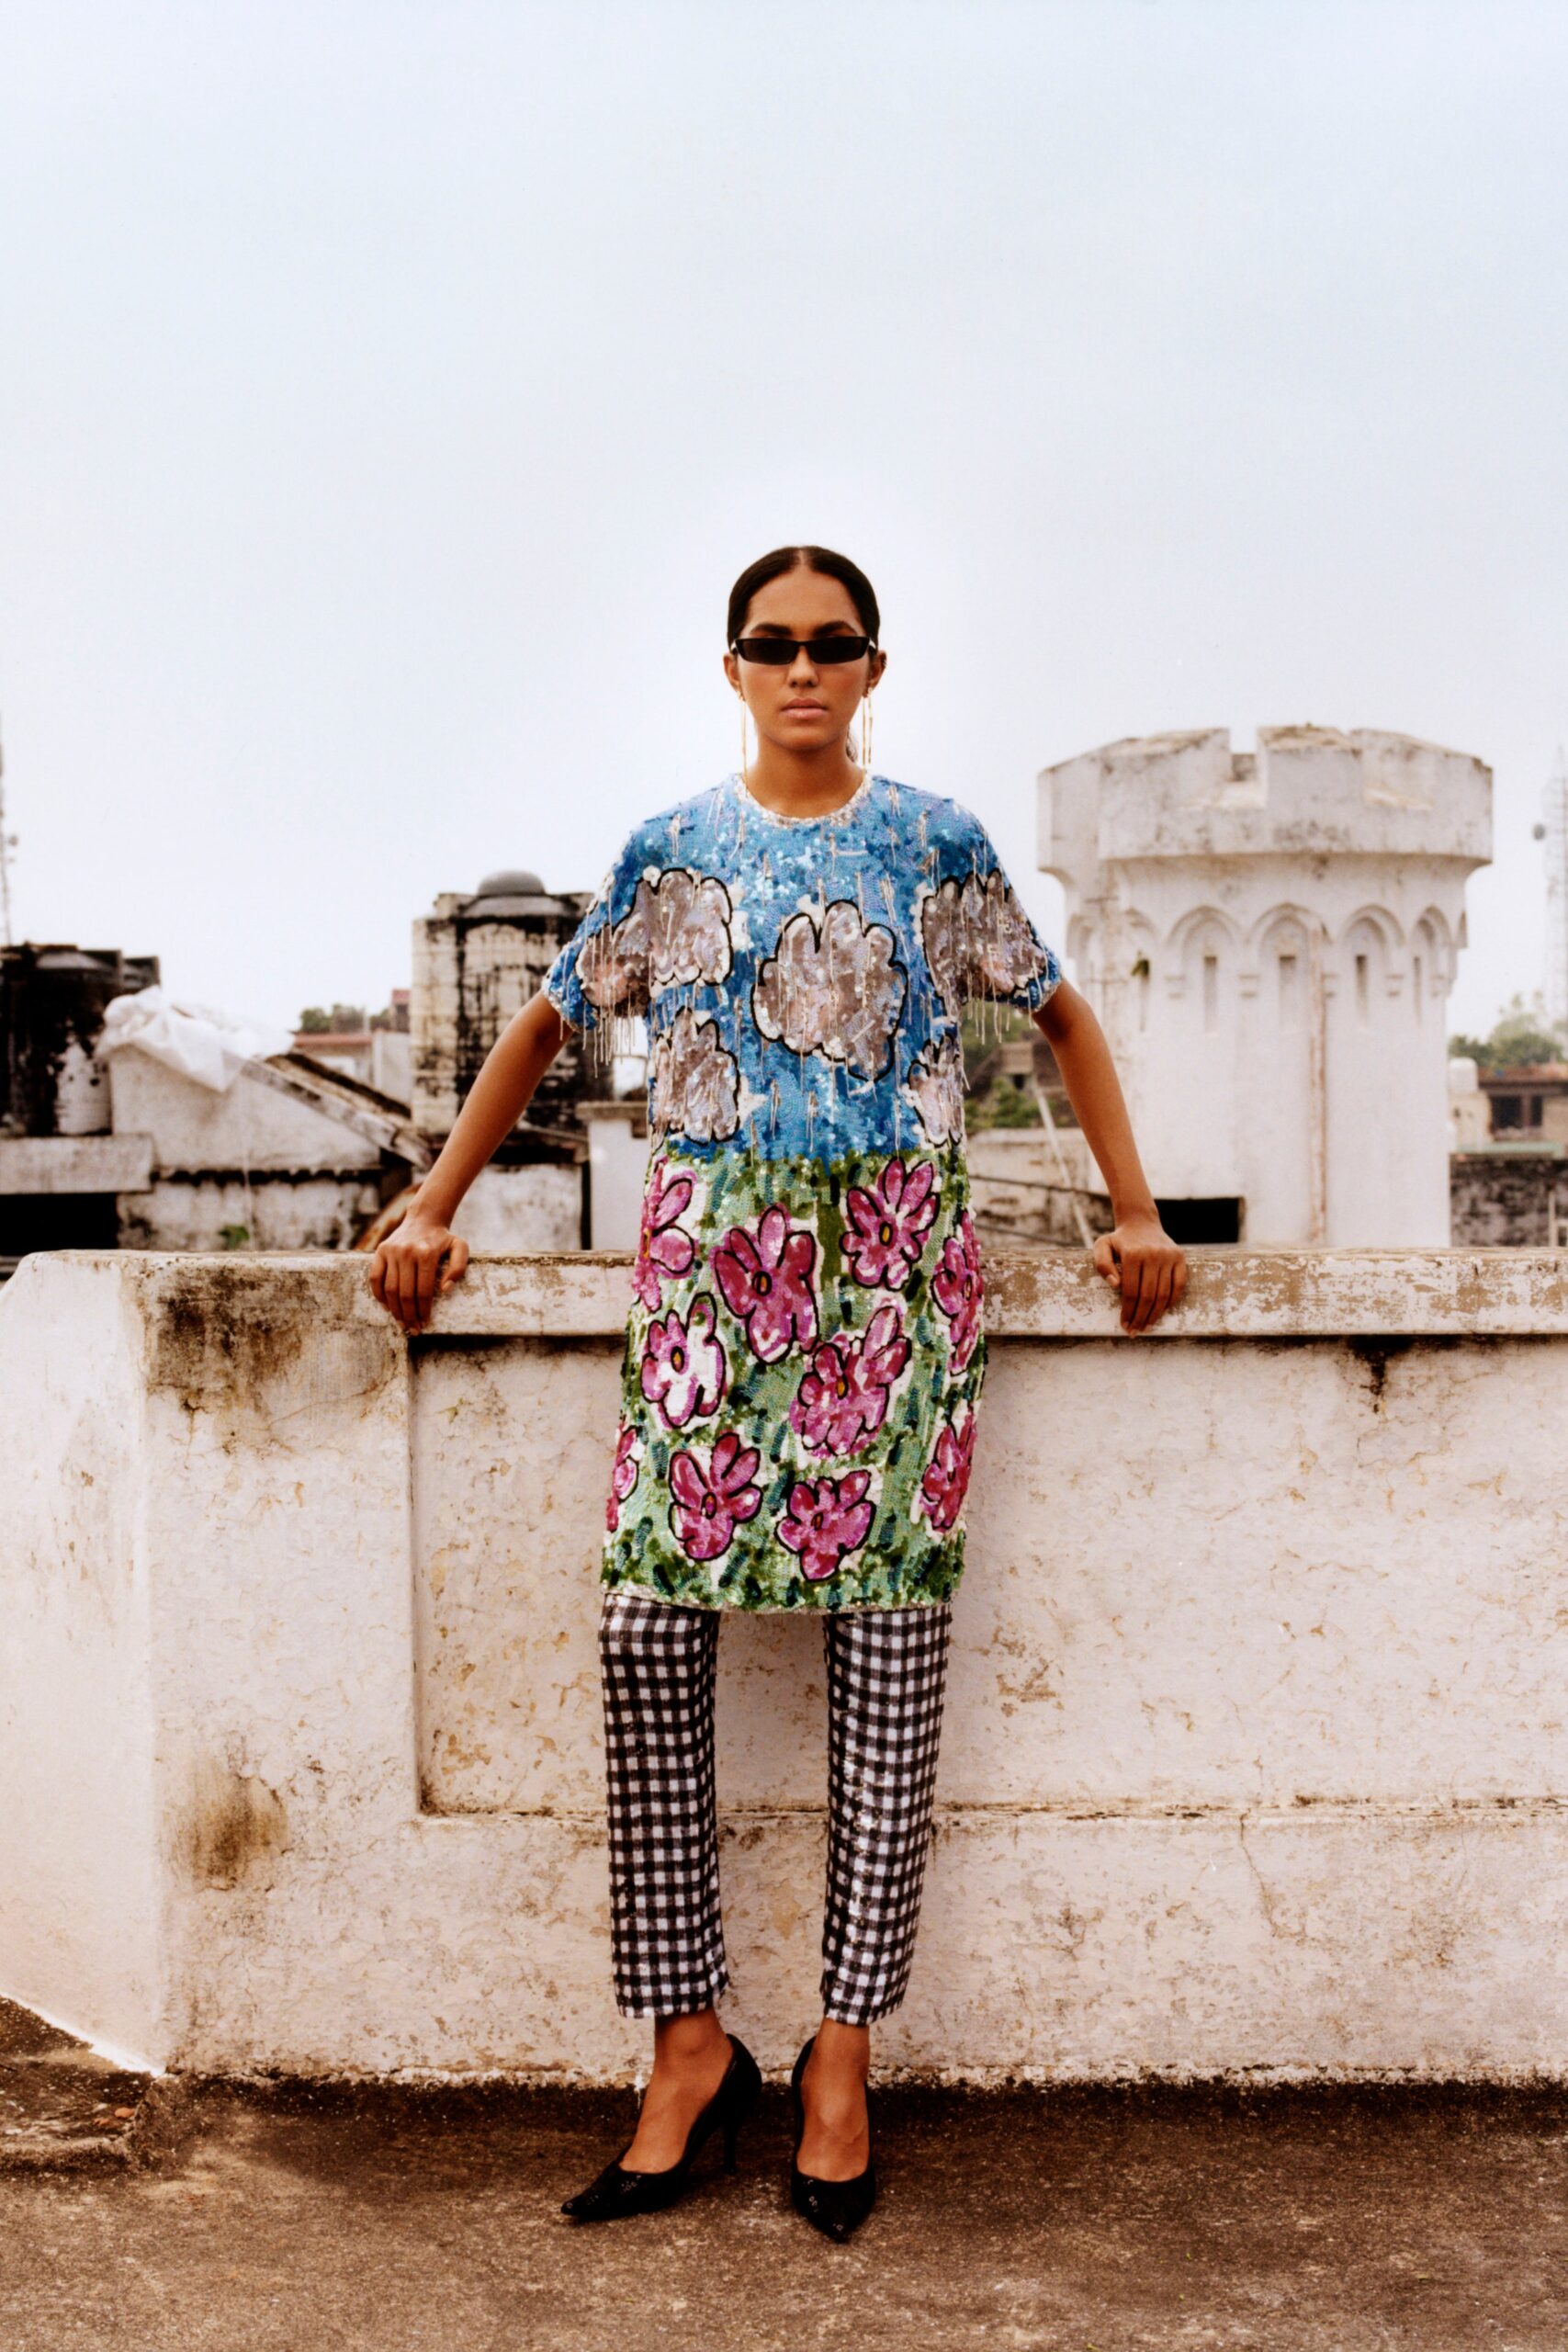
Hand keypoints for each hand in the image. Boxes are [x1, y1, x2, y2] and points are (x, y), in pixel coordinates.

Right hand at [368, 1210, 470, 1335]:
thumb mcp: (460, 1248)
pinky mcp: (379, 1251)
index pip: (423, 1291)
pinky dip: (379, 1295)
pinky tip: (388, 1306)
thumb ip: (458, 1268)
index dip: (423, 1310)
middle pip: (405, 1294)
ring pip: (389, 1289)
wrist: (424, 1219)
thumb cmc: (443, 1239)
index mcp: (426, 1254)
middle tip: (413, 1328)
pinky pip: (375, 1278)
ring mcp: (391, 1252)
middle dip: (409, 1315)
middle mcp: (406, 1252)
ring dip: (395, 1310)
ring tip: (402, 1322)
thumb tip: (445, 1289)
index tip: (425, 1322)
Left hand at [1092, 1211, 1187, 1333]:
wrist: (1141, 1223)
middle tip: (1135, 1331)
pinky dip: (1171, 1301)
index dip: (1127, 1311)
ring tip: (1147, 1326)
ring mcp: (1169, 1256)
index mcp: (1133, 1254)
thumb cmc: (1119, 1240)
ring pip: (1164, 1294)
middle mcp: (1153, 1254)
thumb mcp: (1102, 1246)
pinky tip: (1161, 1312)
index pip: (1130, 1291)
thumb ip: (1102, 1264)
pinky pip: (1179, 1286)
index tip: (1124, 1325)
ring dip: (1156, 1314)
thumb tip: (1115, 1284)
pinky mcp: (1180, 1258)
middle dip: (1141, 1317)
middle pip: (1148, 1296)